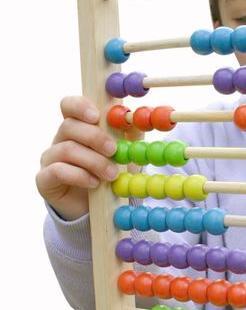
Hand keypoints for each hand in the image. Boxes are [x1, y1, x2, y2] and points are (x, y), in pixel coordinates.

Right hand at [36, 95, 142, 220]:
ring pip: (66, 149)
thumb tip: (135, 118)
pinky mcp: (45, 179)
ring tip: (112, 174)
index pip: (69, 105)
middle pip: (69, 126)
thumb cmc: (109, 169)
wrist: (95, 205)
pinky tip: (94, 183)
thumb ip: (128, 133)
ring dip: (93, 161)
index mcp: (77, 125)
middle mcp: (60, 138)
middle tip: (113, 150)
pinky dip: (79, 176)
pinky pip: (57, 171)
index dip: (80, 106)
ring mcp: (50, 158)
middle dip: (94, 137)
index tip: (96, 115)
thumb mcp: (124, 150)